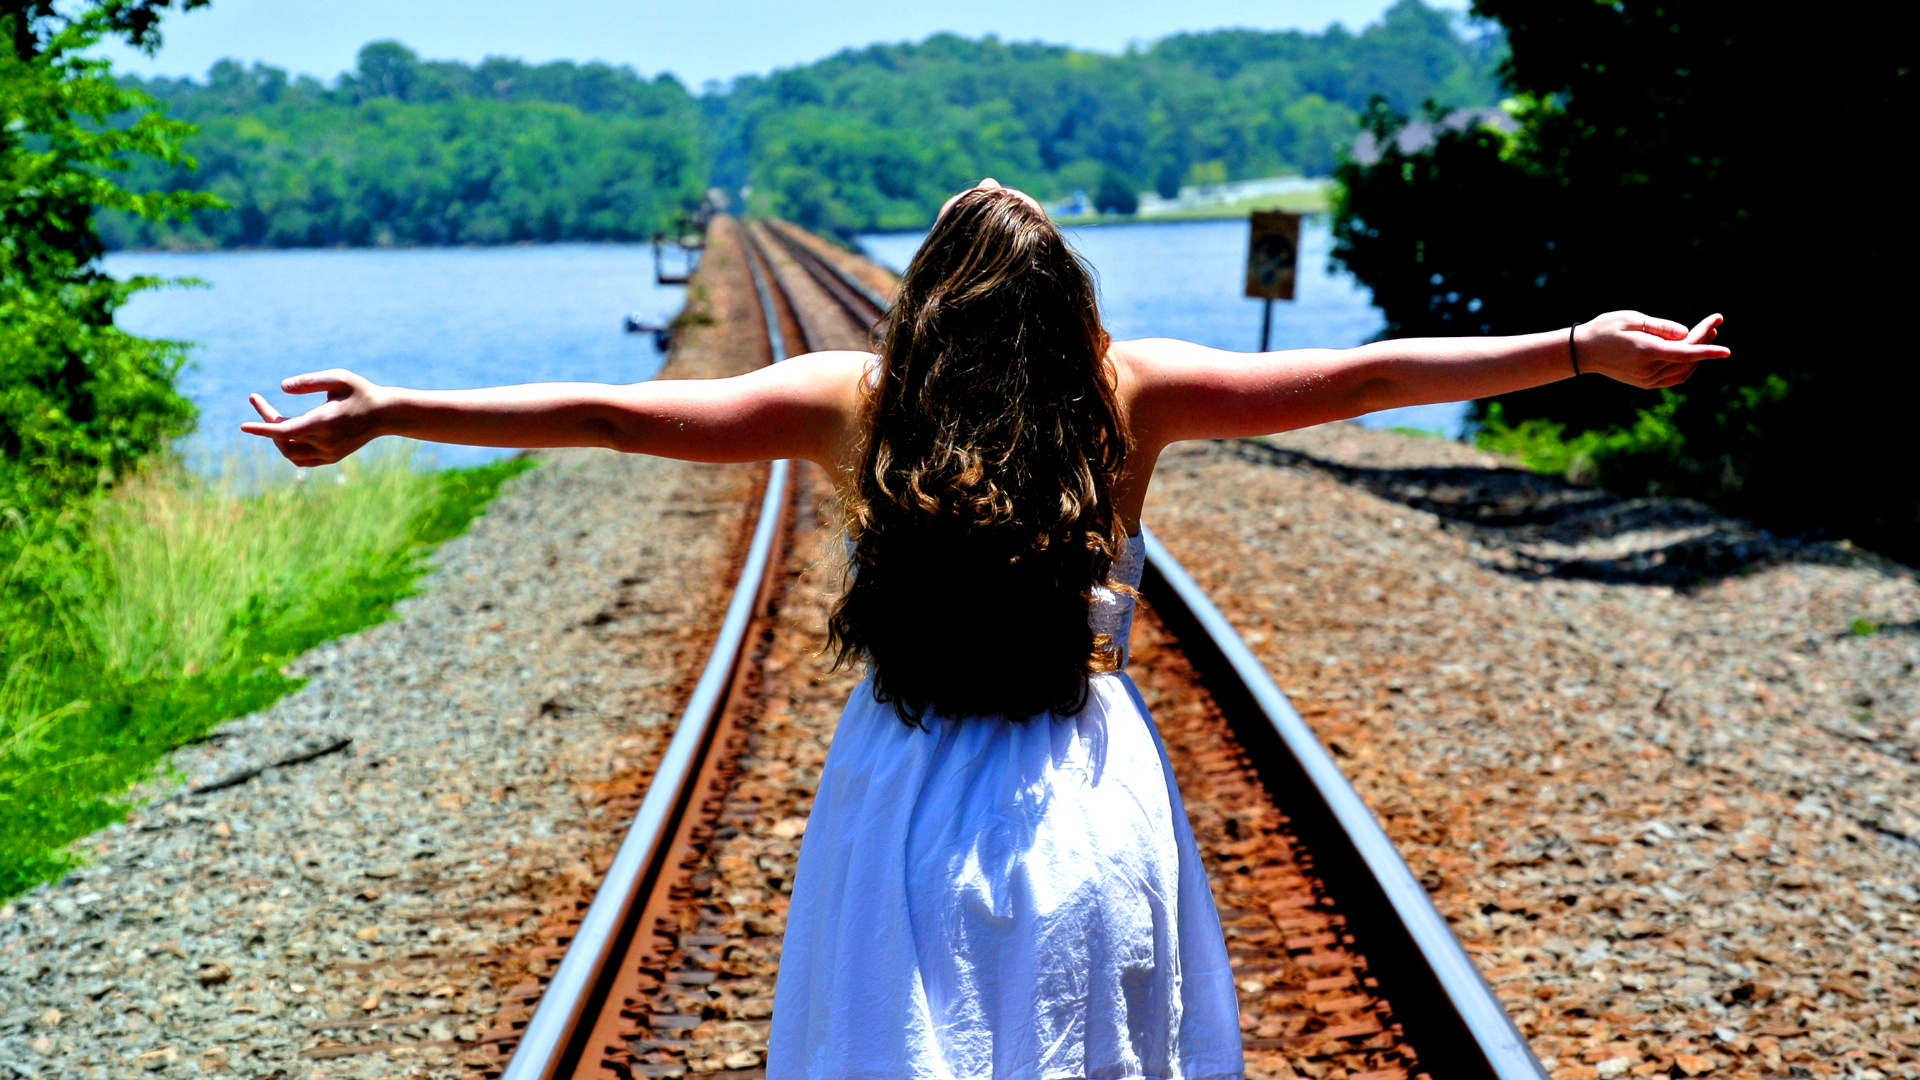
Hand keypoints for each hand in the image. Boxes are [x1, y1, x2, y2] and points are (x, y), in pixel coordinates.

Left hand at [239, 369, 386, 465]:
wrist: (386, 414)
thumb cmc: (361, 392)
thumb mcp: (338, 378)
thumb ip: (309, 381)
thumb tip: (282, 387)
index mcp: (325, 423)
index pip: (285, 431)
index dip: (263, 428)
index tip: (243, 426)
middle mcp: (325, 442)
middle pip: (283, 440)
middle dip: (268, 422)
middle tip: (259, 401)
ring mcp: (329, 453)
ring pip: (291, 454)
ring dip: (278, 438)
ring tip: (275, 416)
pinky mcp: (332, 458)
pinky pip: (302, 459)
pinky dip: (290, 448)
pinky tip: (287, 431)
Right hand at [1574, 311, 1727, 388]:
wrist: (1583, 352)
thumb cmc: (1605, 329)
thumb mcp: (1631, 318)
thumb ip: (1660, 327)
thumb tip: (1686, 334)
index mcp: (1645, 352)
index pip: (1684, 353)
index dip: (1707, 351)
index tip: (1727, 351)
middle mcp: (1648, 370)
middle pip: (1687, 358)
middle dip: (1704, 340)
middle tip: (1715, 321)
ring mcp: (1647, 380)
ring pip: (1684, 370)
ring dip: (1698, 354)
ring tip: (1707, 332)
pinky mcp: (1646, 384)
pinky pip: (1675, 378)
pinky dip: (1688, 366)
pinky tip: (1691, 352)